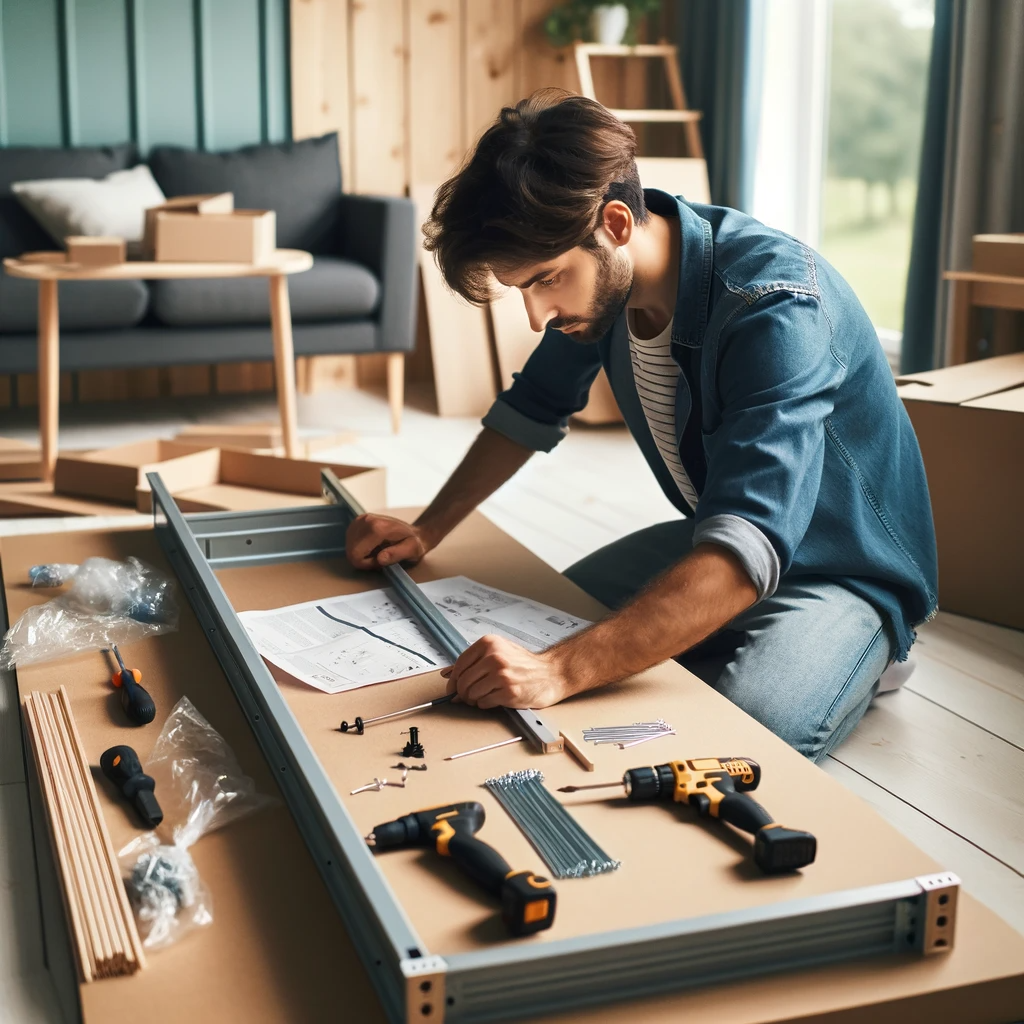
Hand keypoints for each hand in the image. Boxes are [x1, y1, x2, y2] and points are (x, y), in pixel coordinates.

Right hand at [345, 513, 431, 569]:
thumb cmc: (414, 543)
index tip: (380, 562)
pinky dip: (359, 546)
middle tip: (380, 558)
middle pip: (350, 551)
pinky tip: (372, 546)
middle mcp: (366, 520)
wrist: (415, 532)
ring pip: (349, 546)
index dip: (366, 564)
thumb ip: (397, 554)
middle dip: (363, 560)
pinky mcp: (358, 520)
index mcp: (377, 528)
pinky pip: (350, 540)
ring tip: (377, 551)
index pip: (356, 554)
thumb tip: (380, 559)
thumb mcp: (412, 550)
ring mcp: (360, 519)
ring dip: (361, 553)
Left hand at [442, 635, 572, 708]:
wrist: (551, 673)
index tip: (454, 686)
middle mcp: (494, 657)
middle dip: (462, 693)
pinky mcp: (508, 692)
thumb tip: (447, 674)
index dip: (454, 679)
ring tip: (484, 696)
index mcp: (490, 643)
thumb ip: (473, 661)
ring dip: (474, 700)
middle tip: (468, 696)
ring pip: (471, 693)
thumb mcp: (499, 652)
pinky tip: (495, 699)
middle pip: (463, 681)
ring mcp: (502, 675)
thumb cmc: (525, 664)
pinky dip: (485, 704)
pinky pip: (484, 703)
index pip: (460, 663)